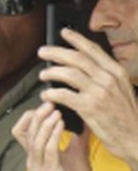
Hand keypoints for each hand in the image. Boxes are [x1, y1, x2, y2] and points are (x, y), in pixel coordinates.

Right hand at [11, 103, 94, 170]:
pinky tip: (62, 125)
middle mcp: (32, 162)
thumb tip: (83, 119)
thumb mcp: (77, 156)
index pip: (21, 132)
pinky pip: (47, 151)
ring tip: (56, 112)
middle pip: (26, 133)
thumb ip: (76, 139)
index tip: (46, 106)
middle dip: (37, 115)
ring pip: (34, 140)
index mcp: (35, 157)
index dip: (30, 117)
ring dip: (45, 124)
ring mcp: (37, 169)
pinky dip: (53, 135)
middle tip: (50, 102)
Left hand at [38, 28, 137, 166]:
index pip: (93, 50)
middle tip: (42, 52)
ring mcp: (99, 92)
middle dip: (56, 53)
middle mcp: (108, 79)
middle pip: (77, 59)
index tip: (63, 33)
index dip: (76, 39)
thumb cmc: (125, 116)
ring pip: (68, 74)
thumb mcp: (121, 90)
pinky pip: (64, 95)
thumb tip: (82, 67)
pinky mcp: (89, 107)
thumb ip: (104, 77)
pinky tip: (46, 95)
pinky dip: (52, 93)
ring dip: (51, 72)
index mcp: (116, 72)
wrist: (135, 137)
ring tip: (42, 75)